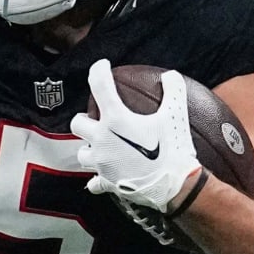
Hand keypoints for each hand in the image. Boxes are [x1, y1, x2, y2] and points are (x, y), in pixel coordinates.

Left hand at [70, 59, 201, 211]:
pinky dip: (98, 177)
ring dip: (88, 147)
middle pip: (78, 123)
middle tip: (97, 117)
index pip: (99, 86)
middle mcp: (102, 140)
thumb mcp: (176, 115)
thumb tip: (171, 76)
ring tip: (101, 145)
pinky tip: (105, 174)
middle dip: (84, 118)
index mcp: (116, 120)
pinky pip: (94, 182)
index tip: (103, 67)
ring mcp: (102, 163)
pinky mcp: (107, 182)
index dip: (98, 70)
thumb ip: (174, 91)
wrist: (176, 187)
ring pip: (82, 153)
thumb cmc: (174, 150)